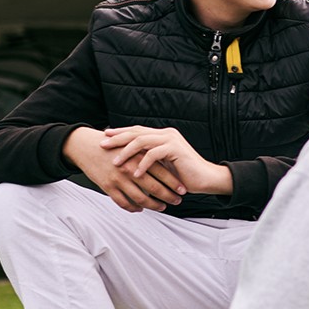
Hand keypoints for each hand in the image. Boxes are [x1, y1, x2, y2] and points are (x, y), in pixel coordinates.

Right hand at [63, 126, 184, 212]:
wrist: (87, 147)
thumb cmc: (112, 146)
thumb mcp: (132, 146)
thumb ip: (147, 155)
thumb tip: (167, 164)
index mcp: (138, 156)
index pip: (162, 172)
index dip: (174, 183)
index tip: (183, 190)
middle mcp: (130, 169)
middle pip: (154, 188)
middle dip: (169, 196)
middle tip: (177, 201)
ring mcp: (118, 179)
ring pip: (141, 198)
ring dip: (154, 205)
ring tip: (162, 206)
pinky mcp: (107, 187)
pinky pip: (124, 203)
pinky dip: (134, 208)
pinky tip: (140, 208)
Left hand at [101, 126, 232, 197]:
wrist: (205, 178)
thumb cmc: (184, 175)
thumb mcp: (162, 165)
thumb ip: (149, 158)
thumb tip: (129, 159)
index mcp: (163, 135)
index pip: (137, 130)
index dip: (120, 133)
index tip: (105, 136)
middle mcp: (166, 134)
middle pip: (136, 132)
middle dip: (118, 138)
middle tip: (103, 145)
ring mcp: (171, 140)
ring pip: (143, 141)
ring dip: (127, 152)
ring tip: (116, 162)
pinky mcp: (176, 149)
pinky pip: (154, 154)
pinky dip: (143, 164)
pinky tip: (136, 174)